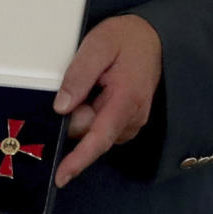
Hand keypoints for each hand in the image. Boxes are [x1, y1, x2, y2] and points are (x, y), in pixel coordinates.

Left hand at [53, 15, 162, 186]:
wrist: (151, 37)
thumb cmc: (126, 39)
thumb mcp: (98, 45)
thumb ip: (79, 75)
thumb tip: (61, 108)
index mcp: (126, 99)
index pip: (99, 138)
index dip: (77, 159)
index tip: (61, 176)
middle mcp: (133, 117)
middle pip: (88, 133)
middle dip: (74, 113)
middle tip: (83, 78)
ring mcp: (132, 122)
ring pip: (93, 131)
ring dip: (83, 112)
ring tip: (95, 80)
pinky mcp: (127, 122)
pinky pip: (99, 128)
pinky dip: (91, 113)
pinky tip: (97, 91)